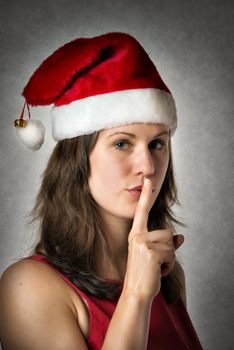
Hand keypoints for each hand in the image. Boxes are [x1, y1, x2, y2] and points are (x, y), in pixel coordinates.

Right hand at [123, 178, 183, 300]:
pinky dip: (170, 265)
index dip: (145, 195)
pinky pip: (172, 254)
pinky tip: (157, 271)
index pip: (142, 211)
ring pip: (172, 243)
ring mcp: (144, 244)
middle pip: (168, 232)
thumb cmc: (144, 273)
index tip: (148, 180)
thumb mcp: (154, 255)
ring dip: (169, 258)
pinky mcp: (152, 253)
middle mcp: (138, 236)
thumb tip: (181, 237)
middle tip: (155, 262)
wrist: (136, 292)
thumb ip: (166, 244)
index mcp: (136, 234)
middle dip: (168, 249)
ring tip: (156, 267)